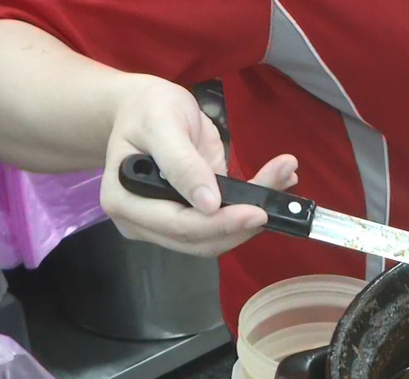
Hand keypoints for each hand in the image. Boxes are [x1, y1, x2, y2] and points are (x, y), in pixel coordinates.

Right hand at [99, 77, 297, 256]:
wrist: (144, 108)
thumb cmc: (147, 110)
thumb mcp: (162, 125)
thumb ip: (182, 163)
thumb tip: (209, 203)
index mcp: (124, 201)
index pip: (178, 226)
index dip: (220, 224)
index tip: (257, 212)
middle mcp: (142, 222)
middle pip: (201, 240)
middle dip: (244, 223)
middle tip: (280, 196)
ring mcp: (166, 225)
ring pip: (218, 237)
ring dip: (254, 218)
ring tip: (283, 179)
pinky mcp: (190, 219)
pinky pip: (223, 224)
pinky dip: (251, 209)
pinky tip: (276, 185)